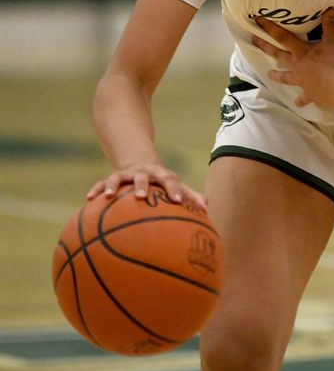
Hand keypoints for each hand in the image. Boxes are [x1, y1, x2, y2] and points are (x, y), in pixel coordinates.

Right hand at [86, 162, 205, 210]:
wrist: (141, 161)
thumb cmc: (162, 181)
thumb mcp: (175, 185)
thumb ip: (190, 196)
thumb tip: (208, 208)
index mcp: (162, 175)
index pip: (171, 180)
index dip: (175, 189)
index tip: (177, 201)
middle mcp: (145, 172)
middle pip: (144, 176)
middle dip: (142, 185)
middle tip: (141, 196)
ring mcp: (128, 174)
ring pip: (120, 177)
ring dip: (115, 185)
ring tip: (109, 196)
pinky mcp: (114, 177)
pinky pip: (103, 182)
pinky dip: (97, 189)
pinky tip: (89, 198)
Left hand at [251, 8, 333, 106]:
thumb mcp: (333, 41)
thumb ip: (329, 25)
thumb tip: (330, 8)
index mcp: (302, 52)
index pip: (282, 37)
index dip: (270, 28)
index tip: (257, 21)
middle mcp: (298, 66)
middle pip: (279, 55)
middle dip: (265, 47)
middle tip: (253, 41)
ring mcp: (303, 82)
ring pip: (287, 78)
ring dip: (278, 76)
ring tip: (269, 75)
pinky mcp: (311, 94)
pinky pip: (304, 98)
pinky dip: (301, 101)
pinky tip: (298, 103)